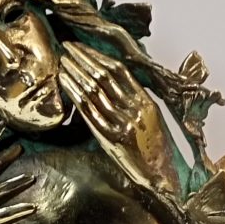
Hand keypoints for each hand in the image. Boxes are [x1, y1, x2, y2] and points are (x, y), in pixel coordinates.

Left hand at [59, 42, 181, 197]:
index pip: (119, 71)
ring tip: (64, 61)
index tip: (83, 47)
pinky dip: (76, 94)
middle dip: (84, 58)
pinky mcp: (110, 138)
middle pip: (104, 76)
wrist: (160, 176)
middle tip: (68, 46)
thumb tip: (114, 84)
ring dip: (77, 73)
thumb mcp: (152, 119)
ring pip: (95, 91)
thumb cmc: (155, 150)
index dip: (98, 56)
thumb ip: (135, 101)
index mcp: (146, 102)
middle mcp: (135, 110)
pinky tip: (66, 83)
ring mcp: (122, 124)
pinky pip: (89, 111)